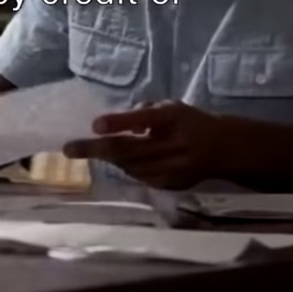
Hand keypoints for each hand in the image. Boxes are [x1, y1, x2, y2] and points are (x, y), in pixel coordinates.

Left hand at [62, 100, 238, 189]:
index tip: (95, 125)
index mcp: (175, 118)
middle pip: (130, 149)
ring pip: (129, 165)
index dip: (120, 122)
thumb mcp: (171, 107)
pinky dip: (124, 167)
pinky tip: (121, 160)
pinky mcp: (170, 184)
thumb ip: (144, 111)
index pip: (146, 119)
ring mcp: (174, 168)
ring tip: (87, 150)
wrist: (224, 149)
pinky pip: (137, 176)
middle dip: (96, 149)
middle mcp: (175, 144)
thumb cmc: (189, 122)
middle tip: (69, 149)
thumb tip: (112, 123)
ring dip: (107, 158)